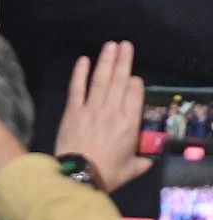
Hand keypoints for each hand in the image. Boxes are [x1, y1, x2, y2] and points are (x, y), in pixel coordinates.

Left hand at [54, 42, 151, 192]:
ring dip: (106, 61)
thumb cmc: (108, 173)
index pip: (134, 95)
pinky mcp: (72, 110)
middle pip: (119, 81)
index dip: (134, 83)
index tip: (134, 77)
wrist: (79, 175)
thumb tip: (148, 159)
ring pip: (101, 80)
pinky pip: (77, 87)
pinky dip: (80, 73)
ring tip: (111, 46)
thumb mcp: (133, 168)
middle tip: (125, 45)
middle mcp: (112, 112)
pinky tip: (83, 60)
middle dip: (123, 61)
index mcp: (130, 124)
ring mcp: (91, 109)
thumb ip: (142, 160)